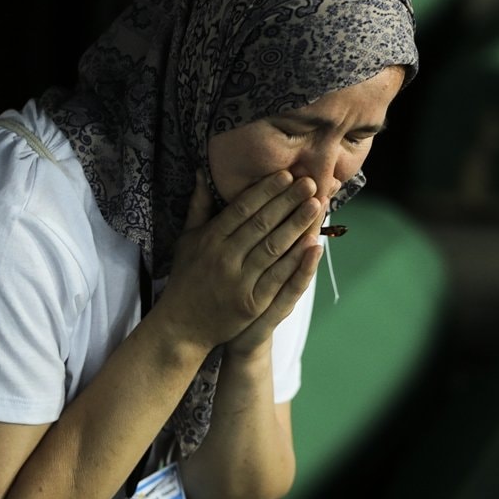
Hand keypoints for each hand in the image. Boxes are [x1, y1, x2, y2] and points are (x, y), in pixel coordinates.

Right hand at [160, 170, 324, 351]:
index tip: (287, 174)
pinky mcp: (251, 303)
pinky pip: (279, 277)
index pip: (242, 209)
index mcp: (209, 239)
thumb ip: (198, 206)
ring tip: (316, 205)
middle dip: (288, 201)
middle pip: (261, 224)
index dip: (266, 191)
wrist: (182, 326)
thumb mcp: (187, 240)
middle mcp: (223, 257)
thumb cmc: (187, 278)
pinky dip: (297, 260)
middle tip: (310, 182)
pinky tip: (314, 244)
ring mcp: (238, 282)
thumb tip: (203, 172)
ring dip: (297, 225)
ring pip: (273, 248)